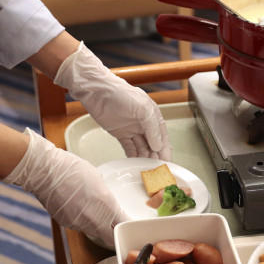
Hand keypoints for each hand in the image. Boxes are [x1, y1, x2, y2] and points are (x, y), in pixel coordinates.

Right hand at [3, 129, 128, 247]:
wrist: (45, 172)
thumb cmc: (72, 170)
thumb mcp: (97, 179)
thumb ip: (105, 196)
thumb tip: (106, 202)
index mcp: (106, 205)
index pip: (122, 224)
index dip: (126, 225)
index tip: (128, 224)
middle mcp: (94, 219)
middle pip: (109, 236)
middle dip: (113, 233)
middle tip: (115, 226)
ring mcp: (78, 223)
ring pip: (93, 231)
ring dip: (97, 226)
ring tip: (93, 212)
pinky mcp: (66, 223)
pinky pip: (78, 225)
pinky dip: (81, 220)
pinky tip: (78, 208)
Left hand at [53, 42, 170, 159]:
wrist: (97, 91)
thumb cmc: (120, 93)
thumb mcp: (143, 109)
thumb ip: (152, 128)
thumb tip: (159, 145)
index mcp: (153, 117)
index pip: (163, 138)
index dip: (165, 152)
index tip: (166, 165)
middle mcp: (144, 124)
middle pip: (153, 145)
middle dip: (155, 158)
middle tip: (155, 172)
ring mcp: (132, 129)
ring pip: (142, 148)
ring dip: (144, 159)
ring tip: (146, 170)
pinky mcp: (120, 134)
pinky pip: (130, 148)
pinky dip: (133, 156)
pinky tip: (135, 164)